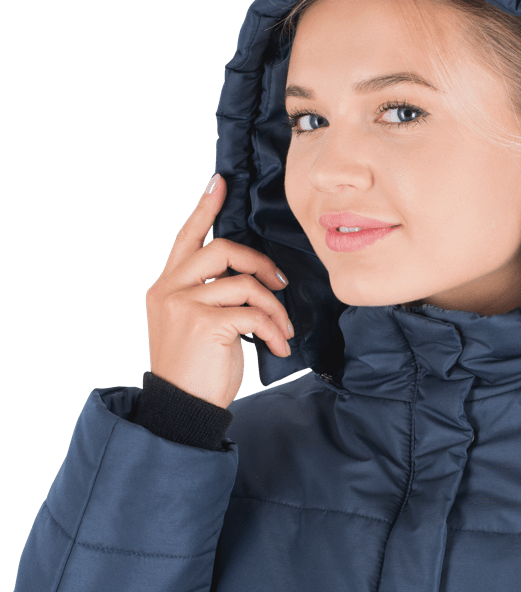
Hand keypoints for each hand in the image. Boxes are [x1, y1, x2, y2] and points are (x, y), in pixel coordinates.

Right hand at [144, 174, 292, 409]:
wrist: (183, 409)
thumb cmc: (196, 373)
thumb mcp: (196, 326)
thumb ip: (209, 297)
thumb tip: (251, 280)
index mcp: (165, 287)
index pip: (185, 238)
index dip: (204, 208)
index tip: (219, 183)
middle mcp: (169, 289)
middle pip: (221, 249)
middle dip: (258, 261)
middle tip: (280, 282)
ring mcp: (184, 304)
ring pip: (244, 282)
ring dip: (274, 306)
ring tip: (284, 328)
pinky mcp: (204, 323)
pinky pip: (253, 312)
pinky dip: (274, 328)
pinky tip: (279, 345)